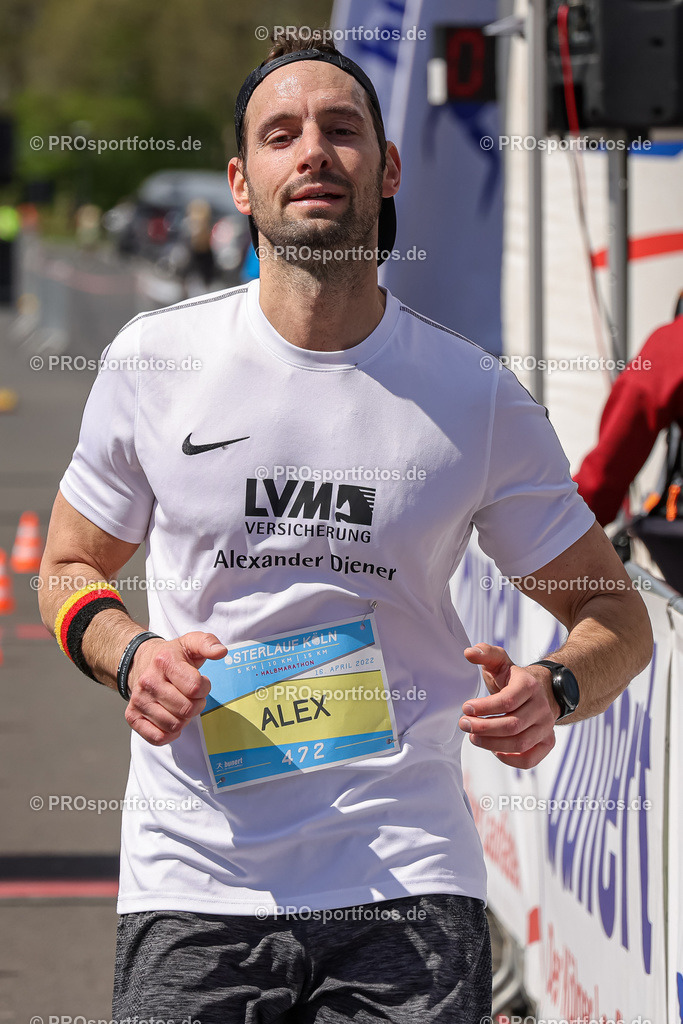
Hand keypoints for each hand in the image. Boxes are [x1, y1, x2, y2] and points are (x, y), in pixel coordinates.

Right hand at [124, 631, 226, 745]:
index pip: (195, 687)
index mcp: (164, 661)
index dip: (204, 687)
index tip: (200, 682)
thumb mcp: (190, 643)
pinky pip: (157, 737)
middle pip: (186, 709)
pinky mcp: (132, 716)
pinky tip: (171, 719)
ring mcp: (138, 700)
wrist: (142, 662)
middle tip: (192, 697)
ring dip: (184, 719)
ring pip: (174, 725)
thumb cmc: (172, 656)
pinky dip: (169, 734)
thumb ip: (208, 643)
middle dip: (196, 705)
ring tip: (181, 705)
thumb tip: (221, 651)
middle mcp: (148, 681)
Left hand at [459, 643, 559, 768]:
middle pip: (512, 726)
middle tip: (464, 725)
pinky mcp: (546, 742)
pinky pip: (530, 759)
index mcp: (530, 686)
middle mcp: (542, 708)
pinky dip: (510, 760)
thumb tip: (468, 653)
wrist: (543, 690)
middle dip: (483, 728)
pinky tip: (494, 750)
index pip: (507, 701)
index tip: (465, 708)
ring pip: (519, 744)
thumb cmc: (515, 678)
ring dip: (492, 744)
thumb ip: (485, 653)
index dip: (484, 707)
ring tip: (473, 737)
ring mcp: (546, 727)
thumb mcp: (501, 662)